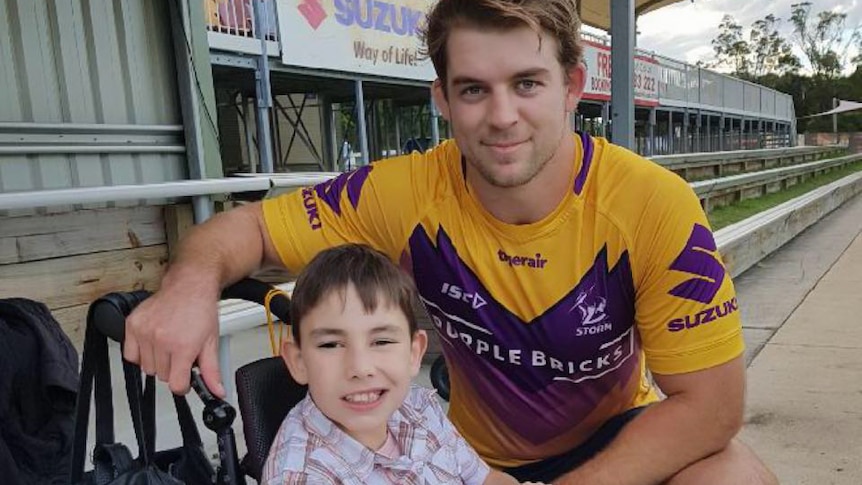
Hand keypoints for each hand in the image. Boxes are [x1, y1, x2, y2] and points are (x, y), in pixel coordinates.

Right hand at [123, 280, 223, 396]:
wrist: (189, 286)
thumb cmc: (201, 310)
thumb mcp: (212, 342)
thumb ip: (212, 371)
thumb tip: (217, 391)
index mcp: (182, 346)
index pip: (176, 385)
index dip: (184, 385)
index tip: (186, 378)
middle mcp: (161, 339)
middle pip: (162, 376)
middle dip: (173, 369)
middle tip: (181, 352)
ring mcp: (145, 332)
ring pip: (146, 367)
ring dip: (157, 361)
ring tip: (169, 344)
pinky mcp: (132, 325)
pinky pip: (130, 354)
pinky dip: (140, 353)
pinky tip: (154, 342)